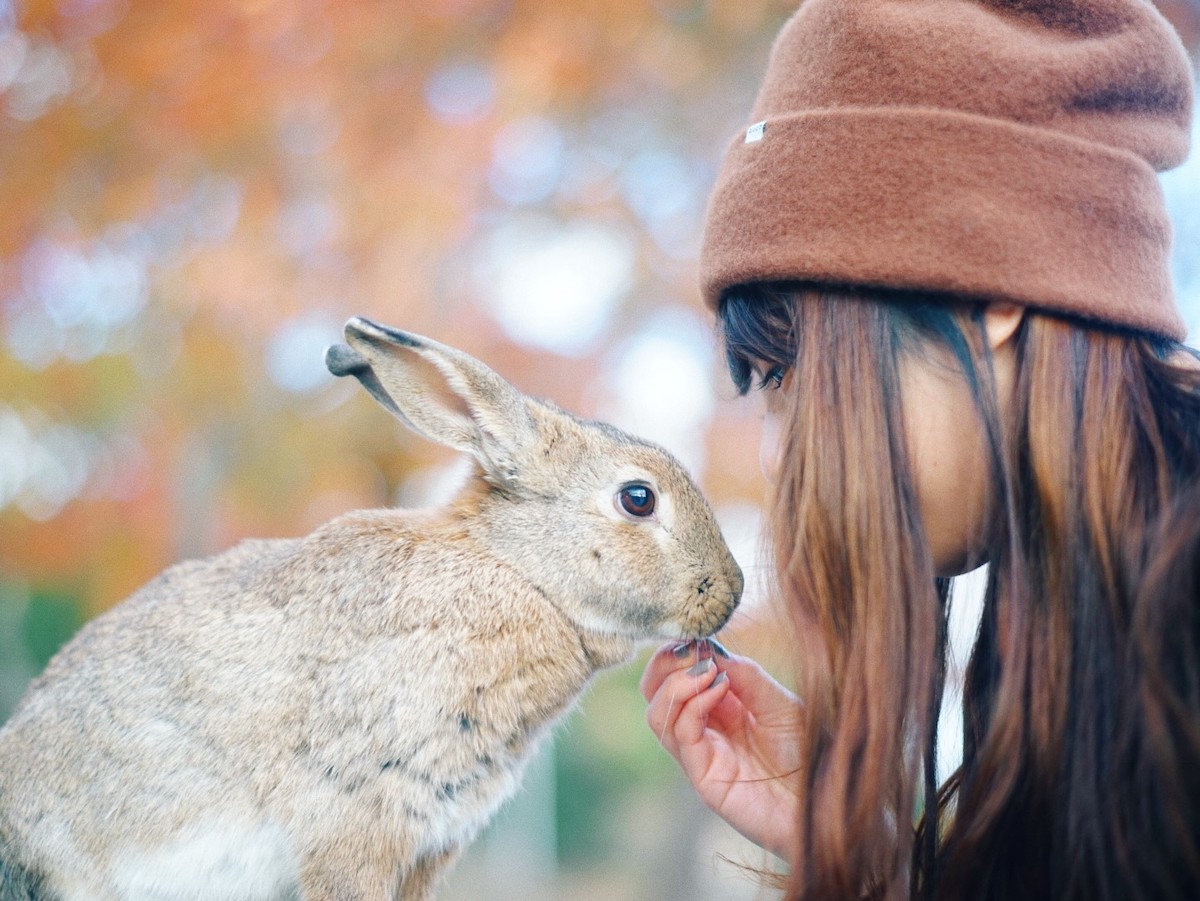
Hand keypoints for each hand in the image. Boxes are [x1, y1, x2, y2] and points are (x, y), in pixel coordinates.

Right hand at [640, 641, 802, 863]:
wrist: (826, 799)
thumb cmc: (810, 753)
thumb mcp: (779, 701)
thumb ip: (745, 675)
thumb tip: (708, 648)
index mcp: (718, 709)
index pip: (674, 676)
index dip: (679, 653)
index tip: (697, 636)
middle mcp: (703, 730)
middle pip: (654, 694)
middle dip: (664, 665)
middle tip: (692, 652)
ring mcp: (700, 755)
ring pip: (657, 715)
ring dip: (676, 684)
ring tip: (708, 672)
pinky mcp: (704, 778)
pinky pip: (681, 736)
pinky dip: (693, 705)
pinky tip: (718, 690)